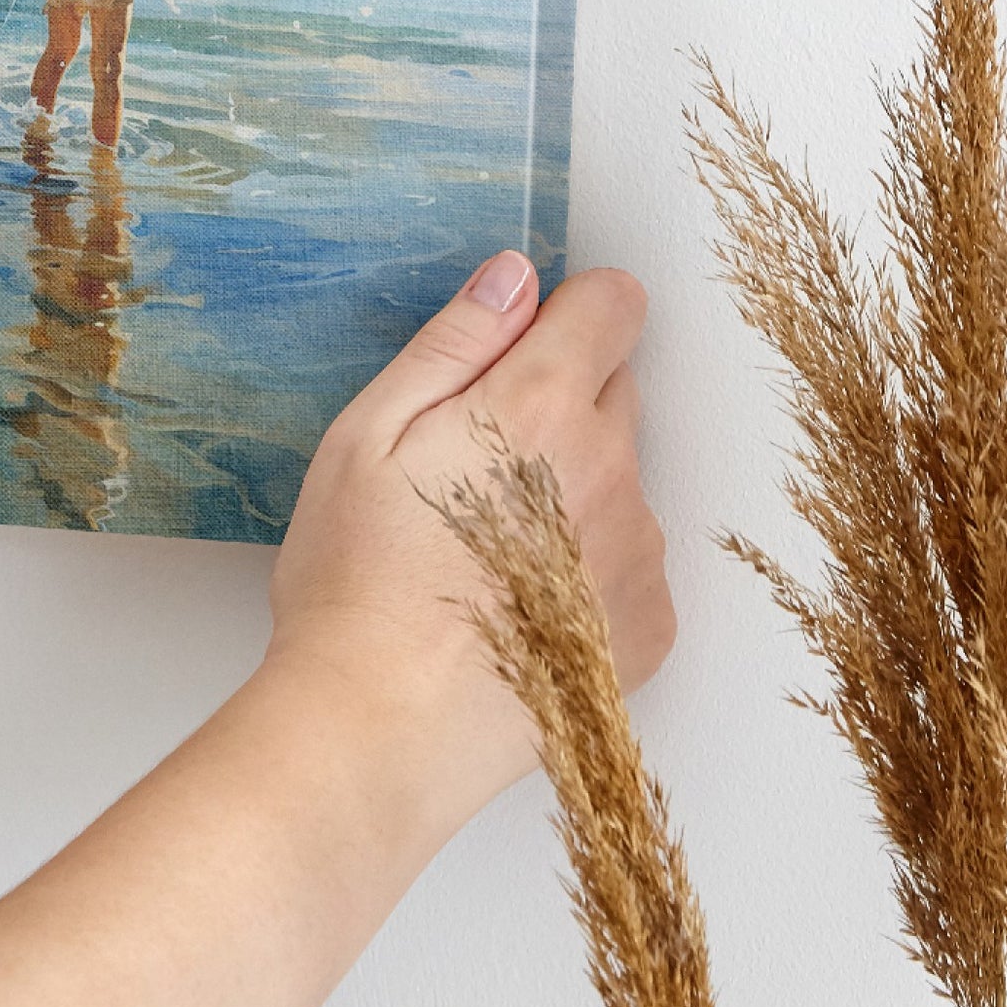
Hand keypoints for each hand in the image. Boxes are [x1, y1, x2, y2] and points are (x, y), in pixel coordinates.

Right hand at [266, 255, 672, 833]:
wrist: (381, 730)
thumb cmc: (357, 580)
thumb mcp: (368, 434)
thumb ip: (454, 343)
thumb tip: (514, 276)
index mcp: (541, 406)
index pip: (614, 304)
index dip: (566, 312)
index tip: (518, 349)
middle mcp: (613, 469)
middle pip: (615, 389)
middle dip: (557, 402)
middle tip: (470, 464)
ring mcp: (638, 553)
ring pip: (619, 478)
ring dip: (572, 489)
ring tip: (483, 549)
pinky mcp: (648, 627)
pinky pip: (629, 561)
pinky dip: (587, 568)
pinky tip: (516, 603)